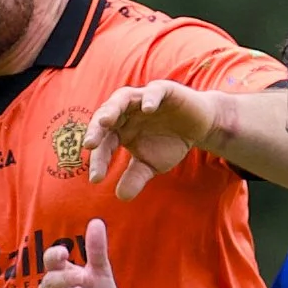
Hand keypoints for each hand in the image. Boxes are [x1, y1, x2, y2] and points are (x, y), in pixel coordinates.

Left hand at [85, 80, 223, 198]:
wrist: (199, 126)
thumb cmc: (169, 143)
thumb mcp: (152, 164)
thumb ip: (135, 177)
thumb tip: (121, 196)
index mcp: (119, 129)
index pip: (104, 143)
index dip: (99, 160)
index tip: (96, 179)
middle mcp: (126, 112)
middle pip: (105, 117)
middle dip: (96, 130)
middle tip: (89, 145)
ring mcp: (142, 99)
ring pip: (122, 98)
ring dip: (112, 109)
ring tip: (105, 121)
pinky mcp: (164, 90)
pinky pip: (154, 91)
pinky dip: (150, 98)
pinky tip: (148, 109)